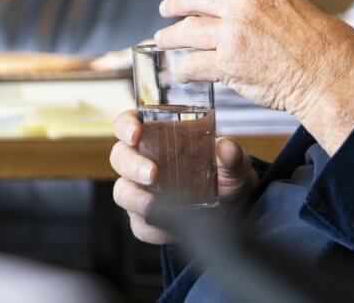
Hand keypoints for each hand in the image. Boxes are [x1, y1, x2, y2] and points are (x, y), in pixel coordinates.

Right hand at [109, 109, 257, 243]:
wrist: (232, 208)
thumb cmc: (225, 175)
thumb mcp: (234, 163)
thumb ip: (232, 155)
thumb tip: (226, 147)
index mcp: (160, 137)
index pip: (129, 124)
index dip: (126, 126)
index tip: (136, 134)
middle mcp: (145, 161)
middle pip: (120, 157)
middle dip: (132, 165)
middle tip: (153, 174)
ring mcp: (142, 190)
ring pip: (122, 191)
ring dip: (134, 197)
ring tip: (153, 204)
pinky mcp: (146, 217)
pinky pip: (137, 224)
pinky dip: (149, 227)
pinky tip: (166, 228)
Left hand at [154, 0, 353, 152]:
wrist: (331, 75)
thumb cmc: (326, 47)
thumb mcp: (303, 6)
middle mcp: (245, 5)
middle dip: (176, 4)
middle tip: (166, 10)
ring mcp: (233, 33)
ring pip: (186, 31)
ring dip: (170, 37)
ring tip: (162, 41)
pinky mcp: (227, 63)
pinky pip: (192, 63)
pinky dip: (182, 68)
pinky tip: (180, 72)